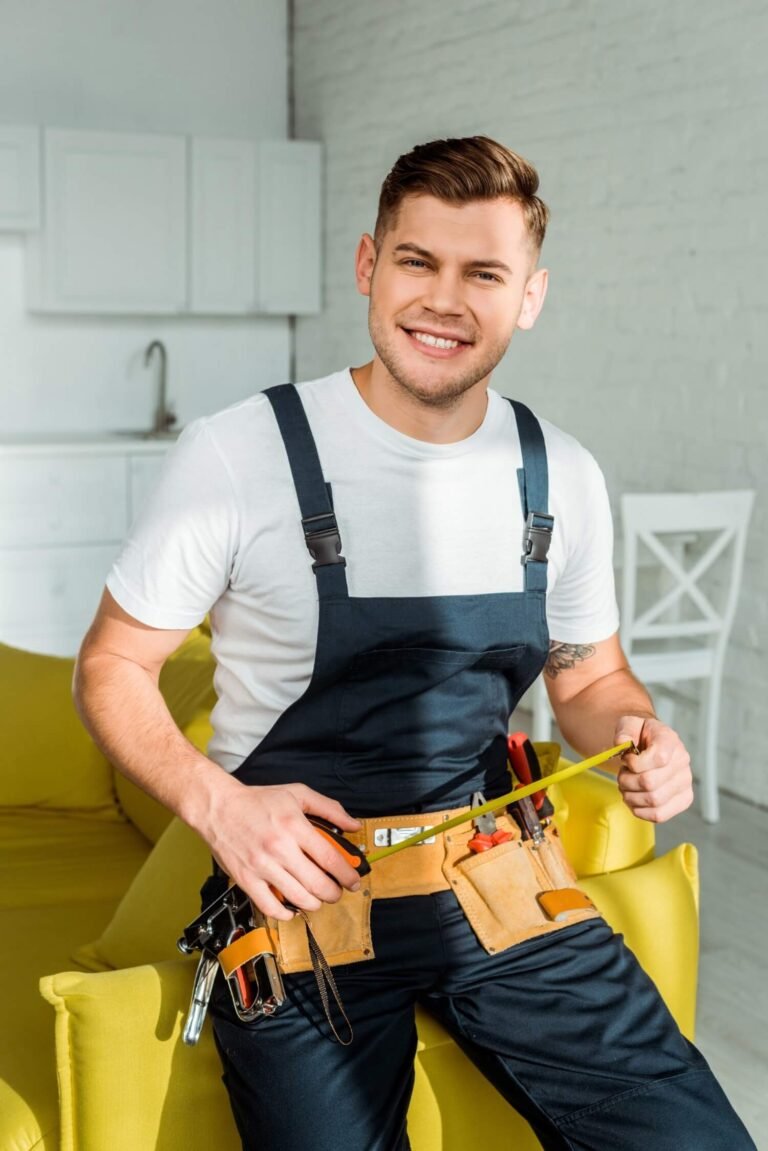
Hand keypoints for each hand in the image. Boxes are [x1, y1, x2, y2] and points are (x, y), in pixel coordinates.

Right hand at [204, 780, 362, 920]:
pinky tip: (292, 908)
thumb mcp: (298, 793)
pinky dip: (285, 913)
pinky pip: (270, 907)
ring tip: (317, 898)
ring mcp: (262, 866)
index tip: (353, 880)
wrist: (219, 807)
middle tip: (337, 892)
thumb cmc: (257, 800)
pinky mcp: (246, 879)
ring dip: (314, 903)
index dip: (347, 875)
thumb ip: (329, 809)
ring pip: (298, 898)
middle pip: (318, 884)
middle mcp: (280, 848)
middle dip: (334, 893)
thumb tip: (353, 825)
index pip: (330, 859)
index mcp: (295, 826)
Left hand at [614, 716, 693, 821]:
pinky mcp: (683, 800)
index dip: (634, 763)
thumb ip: (624, 731)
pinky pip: (660, 815)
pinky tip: (633, 800)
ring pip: (654, 800)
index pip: (658, 758)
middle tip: (622, 776)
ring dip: (631, 796)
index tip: (627, 759)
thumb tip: (622, 743)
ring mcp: (685, 782)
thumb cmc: (639, 735)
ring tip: (626, 787)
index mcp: (670, 740)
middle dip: (627, 781)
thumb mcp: (629, 724)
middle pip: (650, 782)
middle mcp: (683, 761)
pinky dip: (640, 811)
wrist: (650, 744)